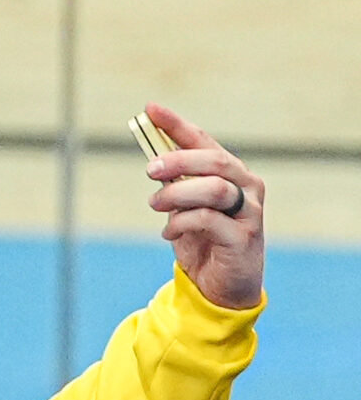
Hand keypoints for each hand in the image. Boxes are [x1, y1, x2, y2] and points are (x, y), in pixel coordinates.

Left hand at [143, 103, 263, 309]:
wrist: (220, 289)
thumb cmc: (203, 243)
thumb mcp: (183, 210)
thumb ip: (175, 186)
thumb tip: (153, 161)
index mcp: (230, 174)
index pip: (204, 141)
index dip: (177, 125)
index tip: (150, 109)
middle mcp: (246, 186)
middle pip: (214, 161)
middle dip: (178, 160)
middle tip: (150, 170)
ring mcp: (249, 211)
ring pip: (214, 189)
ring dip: (178, 194)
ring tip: (156, 205)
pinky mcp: (243, 238)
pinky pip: (209, 220)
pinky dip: (182, 223)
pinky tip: (169, 232)